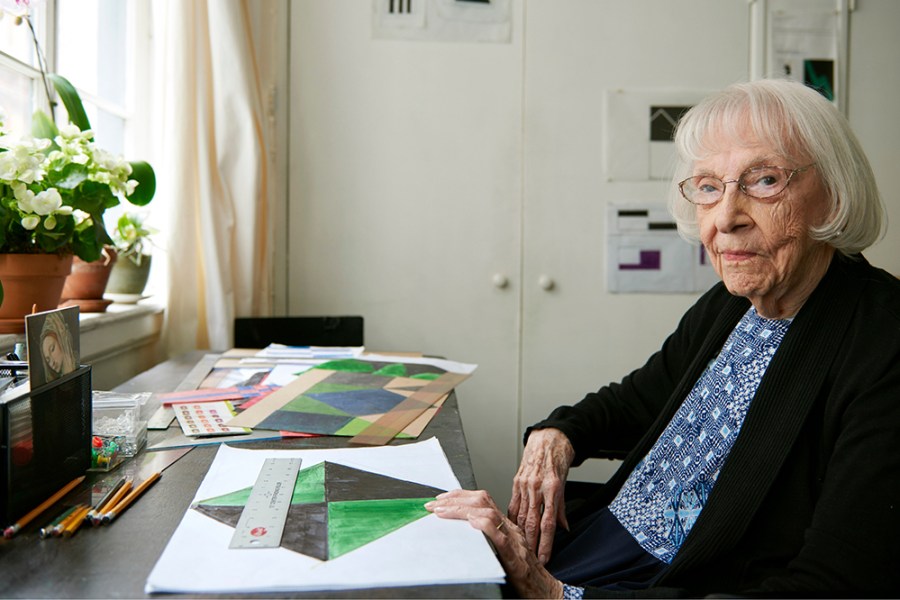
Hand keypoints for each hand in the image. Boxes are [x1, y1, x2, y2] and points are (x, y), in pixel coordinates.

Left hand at [425, 489, 563, 598]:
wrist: (543, 590)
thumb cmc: (522, 573)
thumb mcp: (502, 549)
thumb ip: (486, 536)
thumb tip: (462, 529)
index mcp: (505, 524)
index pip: (482, 500)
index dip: (460, 495)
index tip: (441, 498)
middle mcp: (509, 527)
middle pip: (482, 501)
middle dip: (455, 499)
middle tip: (434, 504)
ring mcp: (513, 539)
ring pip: (488, 514)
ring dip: (461, 510)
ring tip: (442, 512)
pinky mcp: (515, 556)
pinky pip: (500, 536)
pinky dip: (484, 526)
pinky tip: (470, 522)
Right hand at [508, 428, 574, 563]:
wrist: (547, 440)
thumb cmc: (556, 460)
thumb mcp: (564, 484)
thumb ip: (561, 508)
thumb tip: (563, 528)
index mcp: (552, 489)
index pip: (548, 523)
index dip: (546, 543)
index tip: (544, 557)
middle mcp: (537, 488)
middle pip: (532, 522)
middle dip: (531, 544)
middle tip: (530, 560)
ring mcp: (524, 485)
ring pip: (520, 515)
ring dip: (520, 535)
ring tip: (520, 550)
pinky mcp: (516, 482)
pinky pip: (512, 504)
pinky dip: (511, 518)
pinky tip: (510, 529)